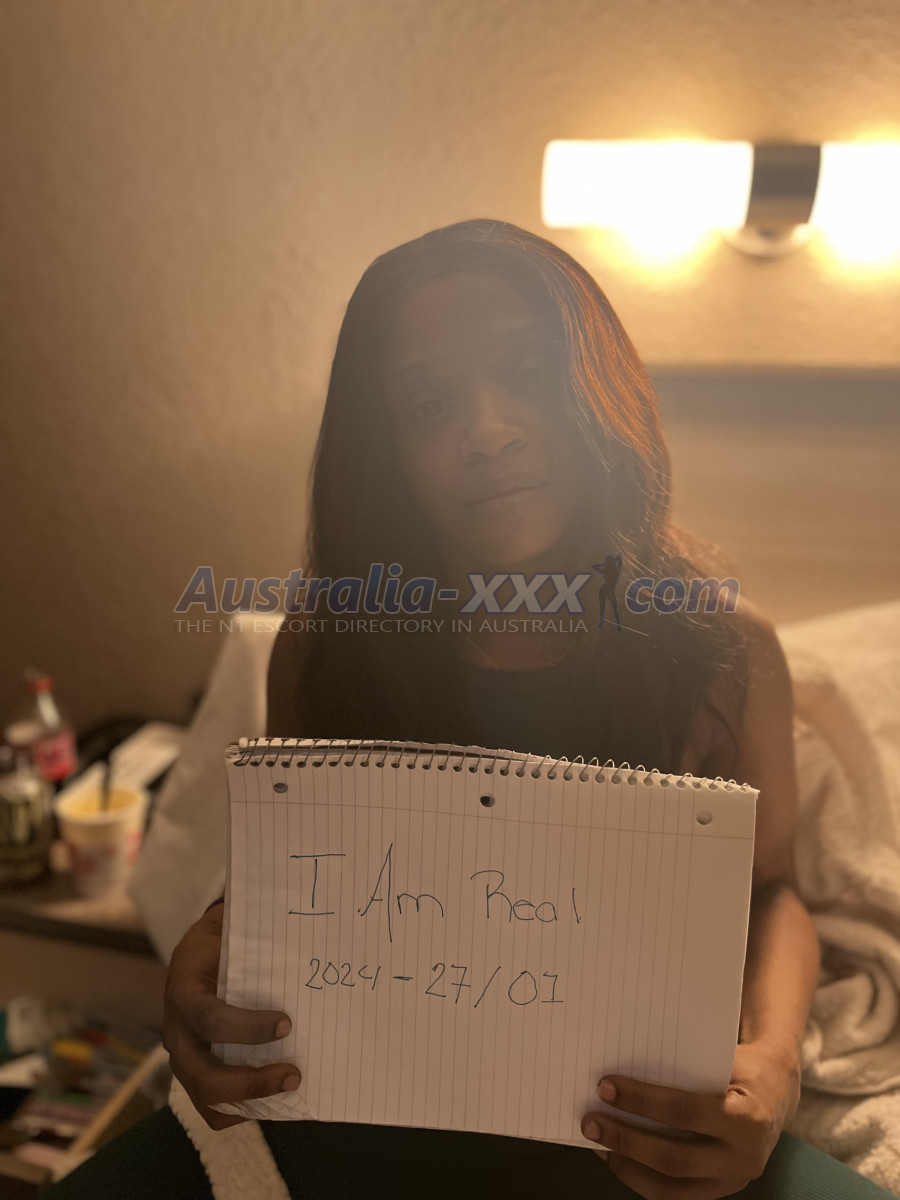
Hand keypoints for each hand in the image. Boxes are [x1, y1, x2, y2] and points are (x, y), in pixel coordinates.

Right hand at [163, 901, 300, 1128]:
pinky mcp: (194, 1072)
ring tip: (288, 1087)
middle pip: (204, 1075)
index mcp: (183, 992)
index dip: (248, 1027)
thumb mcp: (228, 927)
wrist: (194, 953)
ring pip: (206, 1099)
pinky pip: (212, 1105)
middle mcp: (176, 1032)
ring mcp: (182, 1057)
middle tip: (294, 1074)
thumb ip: (252, 934)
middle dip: (251, 1082)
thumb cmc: (218, 940)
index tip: (287, 1023)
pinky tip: (274, 1095)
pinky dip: (243, 1108)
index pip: (210, 1019)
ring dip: (250, 1101)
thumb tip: (295, 931)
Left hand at [580, 1041, 800, 1198]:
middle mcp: (743, 1158)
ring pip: (670, 1188)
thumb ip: (682, 1067)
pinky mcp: (721, 1191)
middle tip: (590, 1121)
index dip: (641, 1100)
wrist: (777, 1092)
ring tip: (597, 1143)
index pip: (684, 1112)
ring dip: (627, 1166)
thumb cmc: (741, 1067)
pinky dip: (642, 1178)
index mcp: (746, 1119)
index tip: (605, 1086)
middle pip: (673, 1158)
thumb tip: (621, 1067)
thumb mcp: (723, 1059)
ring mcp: (733, 1182)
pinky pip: (675, 1196)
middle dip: (625, 1140)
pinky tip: (618, 1158)